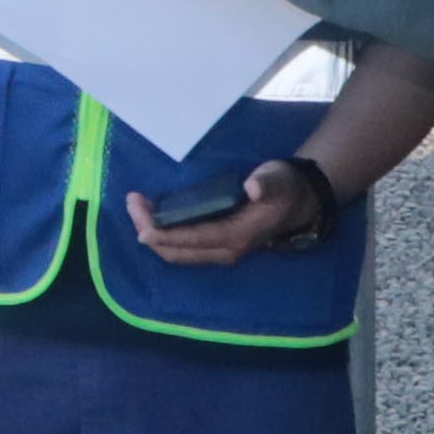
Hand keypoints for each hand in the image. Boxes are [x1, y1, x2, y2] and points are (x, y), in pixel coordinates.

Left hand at [121, 158, 330, 268]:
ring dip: (153, 235)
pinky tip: (152, 215)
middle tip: (133, 203)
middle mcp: (224, 251)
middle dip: (150, 232)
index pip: (192, 240)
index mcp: (236, 237)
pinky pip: (182, 248)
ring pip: (176, 253)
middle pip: (177, 252)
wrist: (299, 201)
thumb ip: (266, 183)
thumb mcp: (278, 180)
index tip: (141, 221)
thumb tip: (253, 187)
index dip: (164, 234)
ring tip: (137, 206)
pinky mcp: (215, 246)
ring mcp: (219, 252)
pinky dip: (163, 235)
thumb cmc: (285, 188)